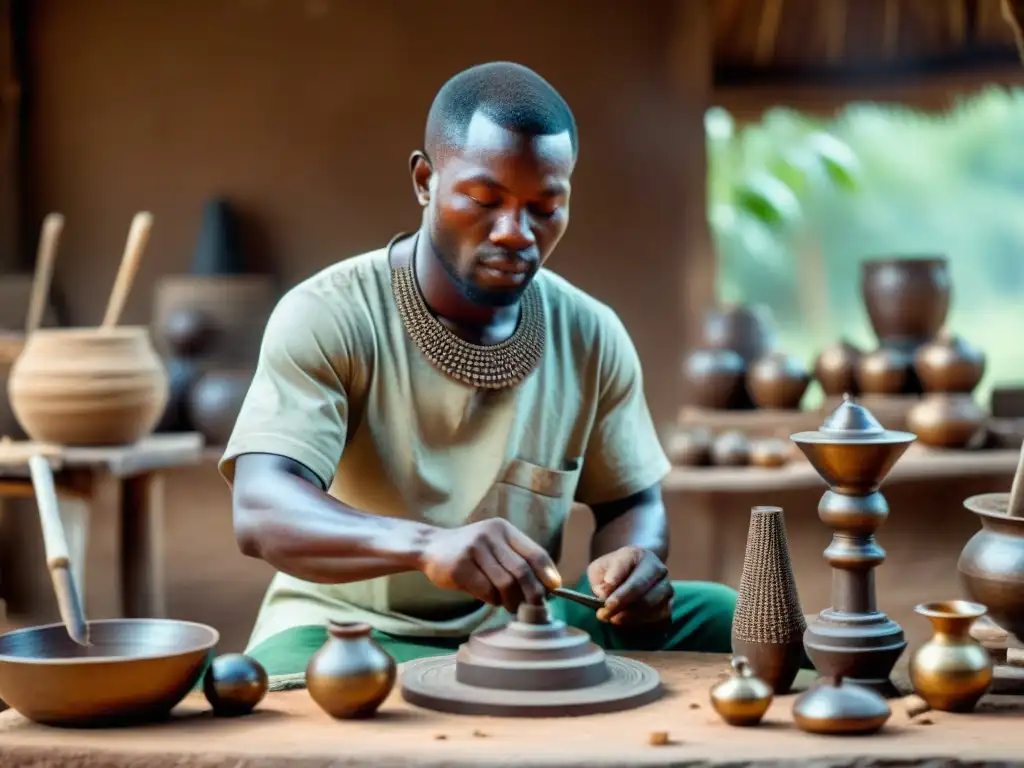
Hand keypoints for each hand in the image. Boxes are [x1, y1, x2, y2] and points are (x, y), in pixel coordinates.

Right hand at [418, 518, 561, 613]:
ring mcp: (473, 550)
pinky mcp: (459, 568)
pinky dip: (492, 600)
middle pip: (522, 571)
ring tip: (512, 606)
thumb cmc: (471, 552)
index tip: (555, 590)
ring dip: (512, 601)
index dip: (547, 574)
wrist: (431, 547)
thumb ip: (517, 559)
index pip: (535, 552)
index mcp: (503, 529)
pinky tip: (489, 598)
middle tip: (535, 608)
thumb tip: (547, 587)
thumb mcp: (495, 545)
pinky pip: (485, 591)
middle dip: (533, 594)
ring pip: (505, 584)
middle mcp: (490, 535)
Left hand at [587, 546, 671, 625]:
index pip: (624, 563)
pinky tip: (625, 621)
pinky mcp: (669, 605)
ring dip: (628, 614)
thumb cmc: (614, 572)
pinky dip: (639, 621)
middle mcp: (656, 568)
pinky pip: (657, 616)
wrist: (636, 576)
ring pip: (650, 603)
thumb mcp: (600, 569)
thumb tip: (604, 594)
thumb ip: (599, 579)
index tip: (602, 593)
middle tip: (603, 613)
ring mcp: (666, 586)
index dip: (614, 577)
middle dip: (620, 601)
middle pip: (640, 585)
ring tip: (612, 618)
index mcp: (637, 554)